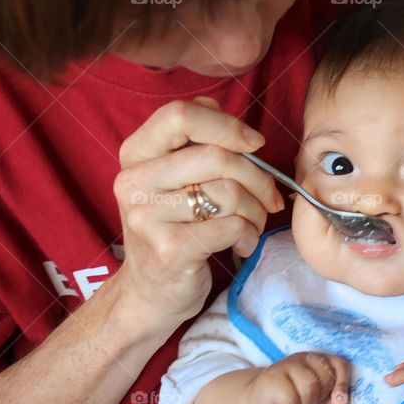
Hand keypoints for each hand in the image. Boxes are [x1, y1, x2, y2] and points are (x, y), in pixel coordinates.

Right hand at [110, 96, 284, 341]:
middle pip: (216, 156)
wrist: (151, 293)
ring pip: (229, 193)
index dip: (227, 125)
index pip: (180, 115)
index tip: (254, 144)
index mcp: (136, 154)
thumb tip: (221, 110)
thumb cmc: (174, 229)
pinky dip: (249, 235)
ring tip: (253, 223)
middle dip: (257, 177)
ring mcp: (147, 217)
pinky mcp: (169, 250)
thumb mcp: (172, 179)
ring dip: (256, 211)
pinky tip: (242, 243)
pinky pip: (231, 226)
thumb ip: (192, 140)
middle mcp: (134, 181)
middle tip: (269, 198)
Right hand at [247, 352, 349, 403]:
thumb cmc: (293, 402)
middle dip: (319, 399)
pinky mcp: (271, 378)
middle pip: (326, 379)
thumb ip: (333, 401)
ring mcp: (286, 365)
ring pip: (310, 388)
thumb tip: (344, 402)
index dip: (342, 385)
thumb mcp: (318, 402)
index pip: (339, 365)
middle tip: (305, 403)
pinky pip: (292, 400)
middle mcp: (303, 358)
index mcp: (317, 360)